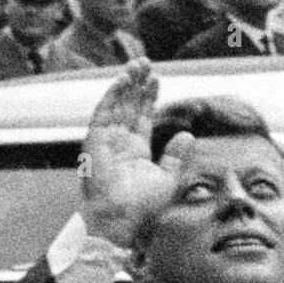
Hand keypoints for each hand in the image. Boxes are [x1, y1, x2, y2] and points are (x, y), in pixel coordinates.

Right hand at [79, 60, 195, 248]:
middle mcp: (119, 142)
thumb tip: (188, 135)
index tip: (157, 80)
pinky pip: (104, 111)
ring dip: (126, 83)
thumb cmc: (142, 206)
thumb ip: (175, 156)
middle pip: (129, 106)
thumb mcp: (167, 178)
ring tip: (138, 64)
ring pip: (117, 104)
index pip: (142, 117)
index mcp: (135, 151)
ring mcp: (106, 140)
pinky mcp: (95, 139)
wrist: (121, 219)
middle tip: (146, 63)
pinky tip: (123, 79)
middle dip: (138, 84)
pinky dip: (113, 94)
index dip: (149, 98)